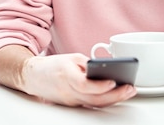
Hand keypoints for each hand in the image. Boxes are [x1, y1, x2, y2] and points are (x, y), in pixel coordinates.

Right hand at [21, 53, 136, 107]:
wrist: (33, 77)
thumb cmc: (52, 66)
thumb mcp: (71, 58)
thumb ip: (87, 65)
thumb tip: (106, 70)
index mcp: (66, 76)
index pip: (85, 84)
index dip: (100, 85)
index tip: (114, 81)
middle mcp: (68, 92)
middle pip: (94, 98)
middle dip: (115, 95)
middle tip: (130, 89)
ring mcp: (71, 101)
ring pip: (95, 103)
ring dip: (113, 99)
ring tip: (128, 91)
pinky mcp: (73, 105)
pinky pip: (91, 104)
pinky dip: (104, 100)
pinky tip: (116, 95)